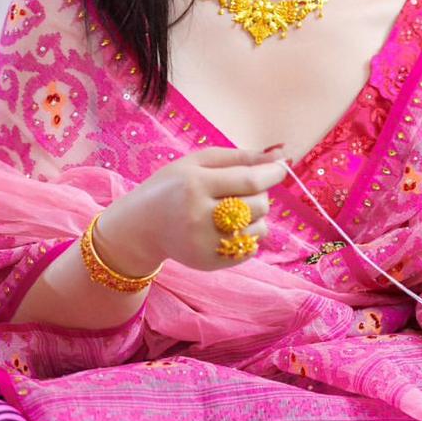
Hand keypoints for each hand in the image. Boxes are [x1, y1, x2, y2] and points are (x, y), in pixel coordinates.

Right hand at [93, 147, 288, 277]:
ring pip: (259, 228)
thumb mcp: (197, 162)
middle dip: (261, 194)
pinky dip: (248, 236)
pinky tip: (228, 228)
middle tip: (243, 190)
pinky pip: (249, 248)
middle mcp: (199, 216)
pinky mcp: (208, 263)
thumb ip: (240, 157)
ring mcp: (204, 243)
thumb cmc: (172, 187)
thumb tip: (281, 157)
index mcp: (195, 185)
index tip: (282, 168)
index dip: (273, 174)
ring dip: (256, 216)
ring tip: (234, 210)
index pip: (249, 181)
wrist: (139, 227)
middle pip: (258, 205)